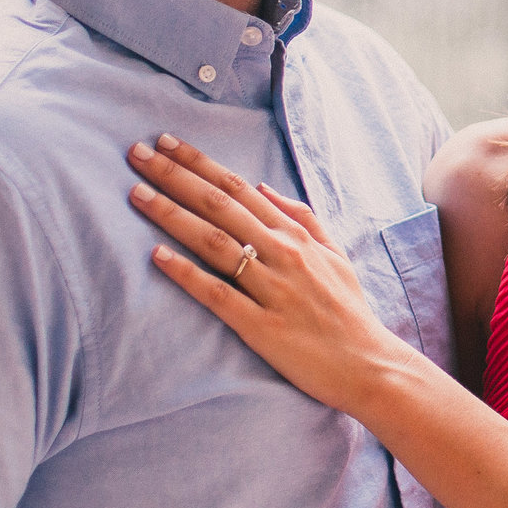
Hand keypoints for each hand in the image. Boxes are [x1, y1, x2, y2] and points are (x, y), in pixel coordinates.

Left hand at [126, 134, 421, 415]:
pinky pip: (218, 294)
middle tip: (137, 153)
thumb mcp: (336, 255)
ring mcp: (272, 288)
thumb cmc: (350, 312)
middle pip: (220, 206)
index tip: (167, 142)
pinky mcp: (261, 326)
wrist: (370, 365)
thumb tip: (266, 188)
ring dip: (172, 215)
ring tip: (136, 194)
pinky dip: (186, 273)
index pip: (240, 189)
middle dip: (176, 176)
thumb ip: (303, 218)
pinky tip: (156, 255)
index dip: (201, 163)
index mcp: (296, 236)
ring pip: (214, 242)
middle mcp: (283, 254)